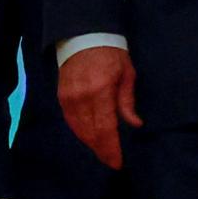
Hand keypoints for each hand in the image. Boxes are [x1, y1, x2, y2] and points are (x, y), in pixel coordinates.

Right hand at [58, 47, 140, 169]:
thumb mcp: (127, 74)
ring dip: (91, 144)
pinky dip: (80, 132)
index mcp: (101, 91)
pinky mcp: (61, 96)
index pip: (105, 129)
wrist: (84, 35)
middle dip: (102, 150)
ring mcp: (69, 98)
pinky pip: (70, 121)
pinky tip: (89, 139)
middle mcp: (82, 98)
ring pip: (79, 130)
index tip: (118, 162)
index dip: (111, 149)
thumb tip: (135, 124)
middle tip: (112, 162)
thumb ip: (127, 101)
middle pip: (91, 133)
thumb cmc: (112, 54)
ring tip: (103, 153)